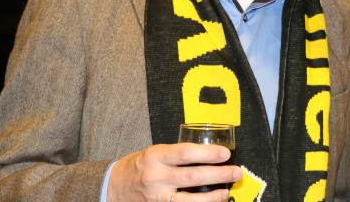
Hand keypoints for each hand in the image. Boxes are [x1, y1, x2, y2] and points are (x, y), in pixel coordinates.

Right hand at [108, 142, 242, 201]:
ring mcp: (157, 197)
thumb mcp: (154, 153)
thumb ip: (176, 154)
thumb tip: (209, 153)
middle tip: (236, 172)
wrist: (113, 187)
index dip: (208, 153)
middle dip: (219, 175)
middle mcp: (156, 177)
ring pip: (191, 200)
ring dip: (213, 197)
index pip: (186, 153)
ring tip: (227, 192)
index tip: (225, 154)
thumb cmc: (140, 166)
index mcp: (156, 156)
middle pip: (193, 176)